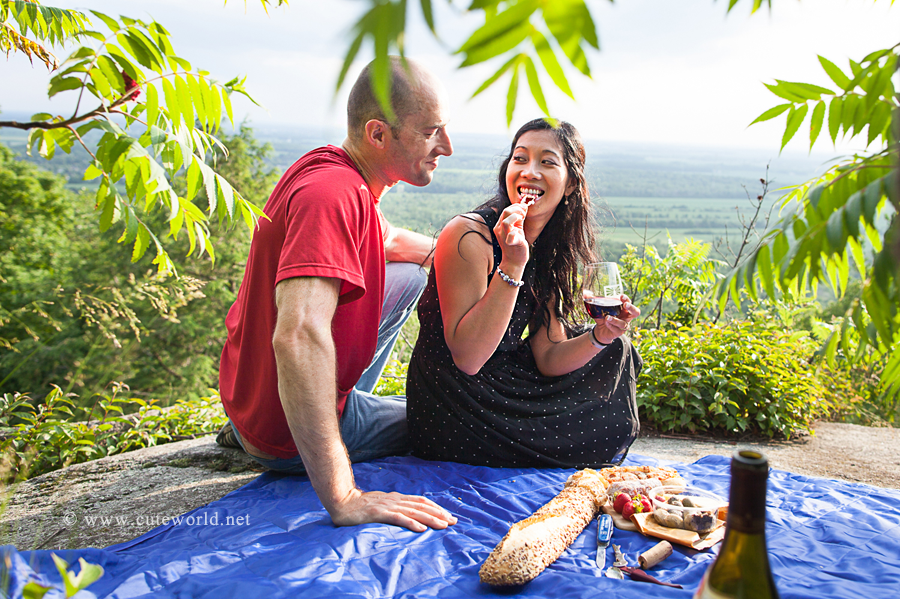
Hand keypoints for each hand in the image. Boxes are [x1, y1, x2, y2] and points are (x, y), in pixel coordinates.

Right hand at [329, 488, 457, 531]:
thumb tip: (409, 515)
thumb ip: (394, 508)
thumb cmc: (361, 506)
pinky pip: (398, 518)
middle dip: (439, 513)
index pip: (421, 501)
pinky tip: (421, 528)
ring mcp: (387, 506)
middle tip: (453, 521)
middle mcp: (395, 500)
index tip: (449, 516)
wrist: (341, 502)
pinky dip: (411, 523)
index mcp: (396, 498)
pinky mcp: (378, 513)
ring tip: (443, 525)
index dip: (436, 508)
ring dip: (430, 518)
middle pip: (421, 506)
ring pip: (414, 511)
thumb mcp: (381, 505)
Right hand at [492, 203, 528, 269]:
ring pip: (506, 222)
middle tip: (524, 213)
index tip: (524, 208)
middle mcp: (499, 230)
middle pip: (505, 212)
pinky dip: (516, 233)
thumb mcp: (516, 228)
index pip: (506, 210)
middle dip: (517, 209)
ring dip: (516, 217)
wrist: (513, 260)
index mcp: (499, 225)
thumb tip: (523, 206)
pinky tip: (520, 233)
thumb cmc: (515, 244)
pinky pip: (511, 236)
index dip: (516, 206)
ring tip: (522, 219)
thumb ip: (518, 218)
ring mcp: (504, 237)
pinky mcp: (511, 243)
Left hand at [593, 295, 639, 344]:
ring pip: (624, 323)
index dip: (627, 299)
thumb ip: (593, 302)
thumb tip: (585, 294)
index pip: (629, 303)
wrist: (600, 330)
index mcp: (623, 309)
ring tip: (607, 317)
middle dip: (631, 308)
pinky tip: (606, 323)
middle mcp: (626, 317)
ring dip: (616, 320)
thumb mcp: (598, 309)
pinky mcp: (619, 332)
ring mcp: (623, 325)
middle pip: (636, 312)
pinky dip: (611, 326)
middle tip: (625, 305)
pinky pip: (617, 330)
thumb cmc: (603, 317)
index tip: (621, 296)